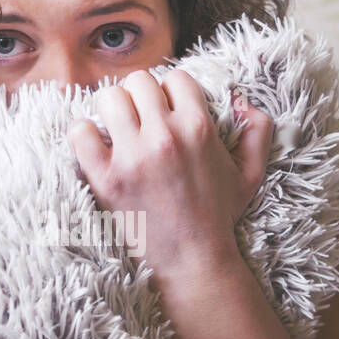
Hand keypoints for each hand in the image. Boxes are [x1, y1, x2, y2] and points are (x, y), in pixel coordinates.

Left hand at [67, 69, 272, 278]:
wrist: (192, 261)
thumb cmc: (218, 215)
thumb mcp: (250, 173)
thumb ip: (258, 130)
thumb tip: (240, 98)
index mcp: (199, 128)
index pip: (175, 77)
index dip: (170, 92)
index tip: (167, 113)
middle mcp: (166, 137)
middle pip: (139, 81)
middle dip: (140, 98)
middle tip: (141, 122)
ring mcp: (132, 158)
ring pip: (109, 98)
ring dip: (113, 111)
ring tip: (119, 132)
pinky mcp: (105, 179)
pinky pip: (80, 131)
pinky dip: (84, 134)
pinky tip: (97, 148)